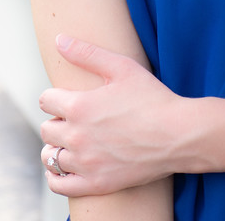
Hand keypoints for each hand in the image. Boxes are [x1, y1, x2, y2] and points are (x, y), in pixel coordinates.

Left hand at [39, 35, 187, 195]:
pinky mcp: (95, 184)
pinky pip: (59, 184)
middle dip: (57, 120)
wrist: (178, 135)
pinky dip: (56, 175)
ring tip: (73, 140)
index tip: (69, 97)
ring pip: (50, 156)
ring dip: (57, 146)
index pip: (46, 100)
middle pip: (47, 128)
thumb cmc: (152, 98)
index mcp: (80, 106)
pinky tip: (68, 165)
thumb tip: (59, 39)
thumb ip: (87, 53)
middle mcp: (77, 136)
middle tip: (76, 118)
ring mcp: (85, 163)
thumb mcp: (122, 67)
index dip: (56, 96)